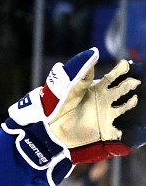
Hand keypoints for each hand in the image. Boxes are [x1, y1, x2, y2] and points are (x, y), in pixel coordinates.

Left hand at [4, 48, 144, 185]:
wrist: (50, 129)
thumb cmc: (57, 105)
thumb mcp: (69, 87)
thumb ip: (81, 72)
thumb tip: (93, 53)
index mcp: (96, 88)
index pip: (113, 77)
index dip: (121, 70)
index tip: (127, 65)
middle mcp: (105, 100)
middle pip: (123, 90)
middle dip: (130, 85)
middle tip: (134, 82)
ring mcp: (107, 115)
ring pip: (125, 108)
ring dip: (131, 104)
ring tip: (134, 100)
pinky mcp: (106, 131)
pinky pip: (122, 132)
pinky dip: (130, 132)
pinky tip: (135, 129)